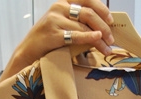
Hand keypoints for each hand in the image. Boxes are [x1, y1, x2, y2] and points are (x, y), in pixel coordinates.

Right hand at [0, 1, 114, 81]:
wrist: (28, 51)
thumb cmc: (48, 39)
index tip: (111, 20)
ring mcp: (54, 20)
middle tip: (111, 39)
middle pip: (88, 13)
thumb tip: (102, 28)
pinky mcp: (53, 34)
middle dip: (104, 27)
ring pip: (84, 26)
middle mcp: (58, 7)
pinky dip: (88, 37)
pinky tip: (97, 39)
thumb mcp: (62, 24)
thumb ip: (78, 21)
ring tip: (107, 49)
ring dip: (99, 39)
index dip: (102, 9)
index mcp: (63, 1)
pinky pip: (75, 36)